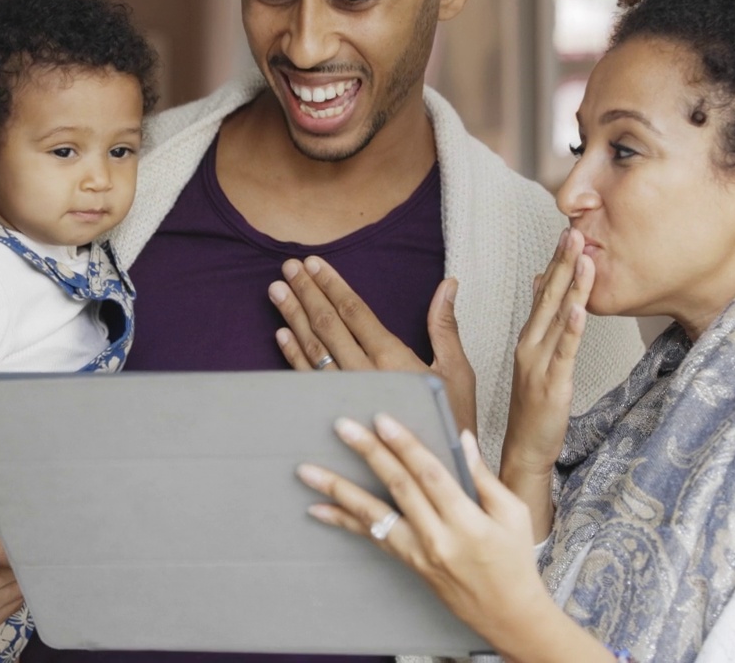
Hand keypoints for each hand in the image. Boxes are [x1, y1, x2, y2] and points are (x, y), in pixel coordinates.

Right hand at [0, 461, 24, 644]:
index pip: (20, 551)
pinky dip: (9, 594)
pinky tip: (1, 579)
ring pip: (21, 592)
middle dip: (31, 556)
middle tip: (34, 541)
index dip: (36, 540)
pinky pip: (8, 608)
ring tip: (18, 559)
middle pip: (26, 572)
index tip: (41, 531)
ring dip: (22, 577)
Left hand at [268, 256, 476, 432]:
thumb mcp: (457, 370)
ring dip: (293, 317)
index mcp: (394, 359)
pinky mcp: (335, 413)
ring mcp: (346, 395)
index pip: (355, 312)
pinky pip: (308, 380)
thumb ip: (445, 325)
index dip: (332, 285)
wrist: (439, 471)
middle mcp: (365, 374)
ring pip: (314, 349)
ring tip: (277, 290)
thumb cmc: (452, 420)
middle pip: (329, 325)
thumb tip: (448, 284)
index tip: (314, 264)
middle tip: (289, 266)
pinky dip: (293, 355)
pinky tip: (281, 334)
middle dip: (307, 293)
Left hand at [296, 415, 560, 655]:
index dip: (405, 445)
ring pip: (373, 515)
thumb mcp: (513, 515)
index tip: (382, 420)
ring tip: (308, 471)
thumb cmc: (514, 560)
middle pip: (398, 487)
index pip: (430, 475)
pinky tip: (317, 509)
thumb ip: (483, 477)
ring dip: (338, 490)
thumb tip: (462, 439)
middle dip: (369, 453)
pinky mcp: (408, 562)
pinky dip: (342, 522)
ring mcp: (419, 553)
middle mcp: (438, 537)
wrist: (507, 614)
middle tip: (342, 427)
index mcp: (468, 521)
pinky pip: (371, 537)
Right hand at [500, 229, 593, 538]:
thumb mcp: (536, 363)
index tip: (569, 232)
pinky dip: (573, 330)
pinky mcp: (552, 384)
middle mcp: (530, 346)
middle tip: (577, 230)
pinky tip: (581, 309)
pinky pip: (564, 353)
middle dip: (565, 263)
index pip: (545, 294)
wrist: (524, 451)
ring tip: (585, 257)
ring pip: (559, 319)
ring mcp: (539, 365)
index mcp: (528, 340)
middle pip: (550, 298)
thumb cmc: (533, 409)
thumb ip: (543, 328)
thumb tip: (548, 292)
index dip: (557, 263)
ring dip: (572, 287)